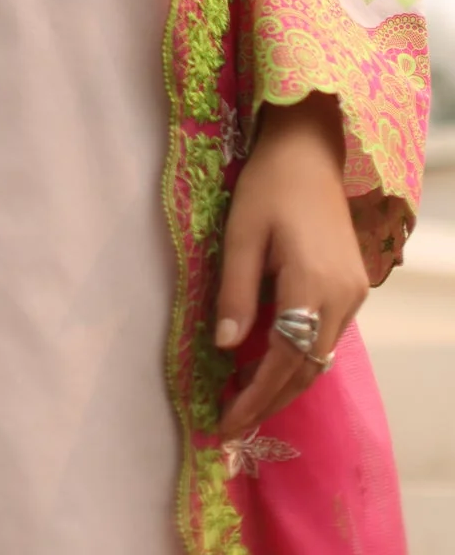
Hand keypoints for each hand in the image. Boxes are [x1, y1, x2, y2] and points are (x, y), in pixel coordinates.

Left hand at [215, 92, 366, 439]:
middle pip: (305, 369)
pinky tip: (268, 363)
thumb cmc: (268, 184)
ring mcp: (352, 294)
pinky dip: (297, 358)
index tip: (224, 424)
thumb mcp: (240, 234)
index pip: (282, 361)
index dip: (254, 397)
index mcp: (311, 285)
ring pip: (318, 358)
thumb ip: (235, 292)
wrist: (309, 149)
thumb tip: (223, 347)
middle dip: (269, 402)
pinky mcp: (352, 286)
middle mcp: (341, 298)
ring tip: (244, 402)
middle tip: (231, 426)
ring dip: (283, 384)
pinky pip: (324, 337)